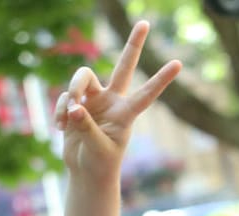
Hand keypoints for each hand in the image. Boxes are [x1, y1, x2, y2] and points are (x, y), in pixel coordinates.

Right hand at [54, 22, 180, 180]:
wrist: (86, 170)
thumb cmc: (100, 163)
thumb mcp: (97, 148)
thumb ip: (87, 127)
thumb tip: (75, 107)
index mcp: (127, 114)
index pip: (147, 93)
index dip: (160, 79)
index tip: (179, 63)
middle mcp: (113, 101)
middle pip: (123, 66)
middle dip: (133, 45)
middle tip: (145, 23)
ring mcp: (95, 99)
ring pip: (81, 78)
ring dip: (71, 93)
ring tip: (67, 118)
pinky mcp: (77, 102)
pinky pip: (65, 97)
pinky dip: (60, 111)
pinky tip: (62, 128)